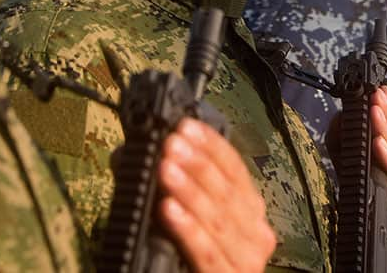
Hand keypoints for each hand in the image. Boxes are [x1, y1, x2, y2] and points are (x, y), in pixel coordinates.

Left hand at [157, 118, 275, 272]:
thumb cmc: (192, 255)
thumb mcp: (186, 214)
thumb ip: (169, 185)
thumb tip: (130, 154)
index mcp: (250, 208)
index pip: (235, 168)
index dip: (211, 145)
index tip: (187, 126)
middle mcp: (256, 231)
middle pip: (228, 191)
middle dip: (198, 163)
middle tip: (172, 144)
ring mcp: (246, 259)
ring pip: (218, 219)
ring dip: (190, 190)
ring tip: (166, 169)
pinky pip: (208, 252)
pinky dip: (188, 228)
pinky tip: (169, 209)